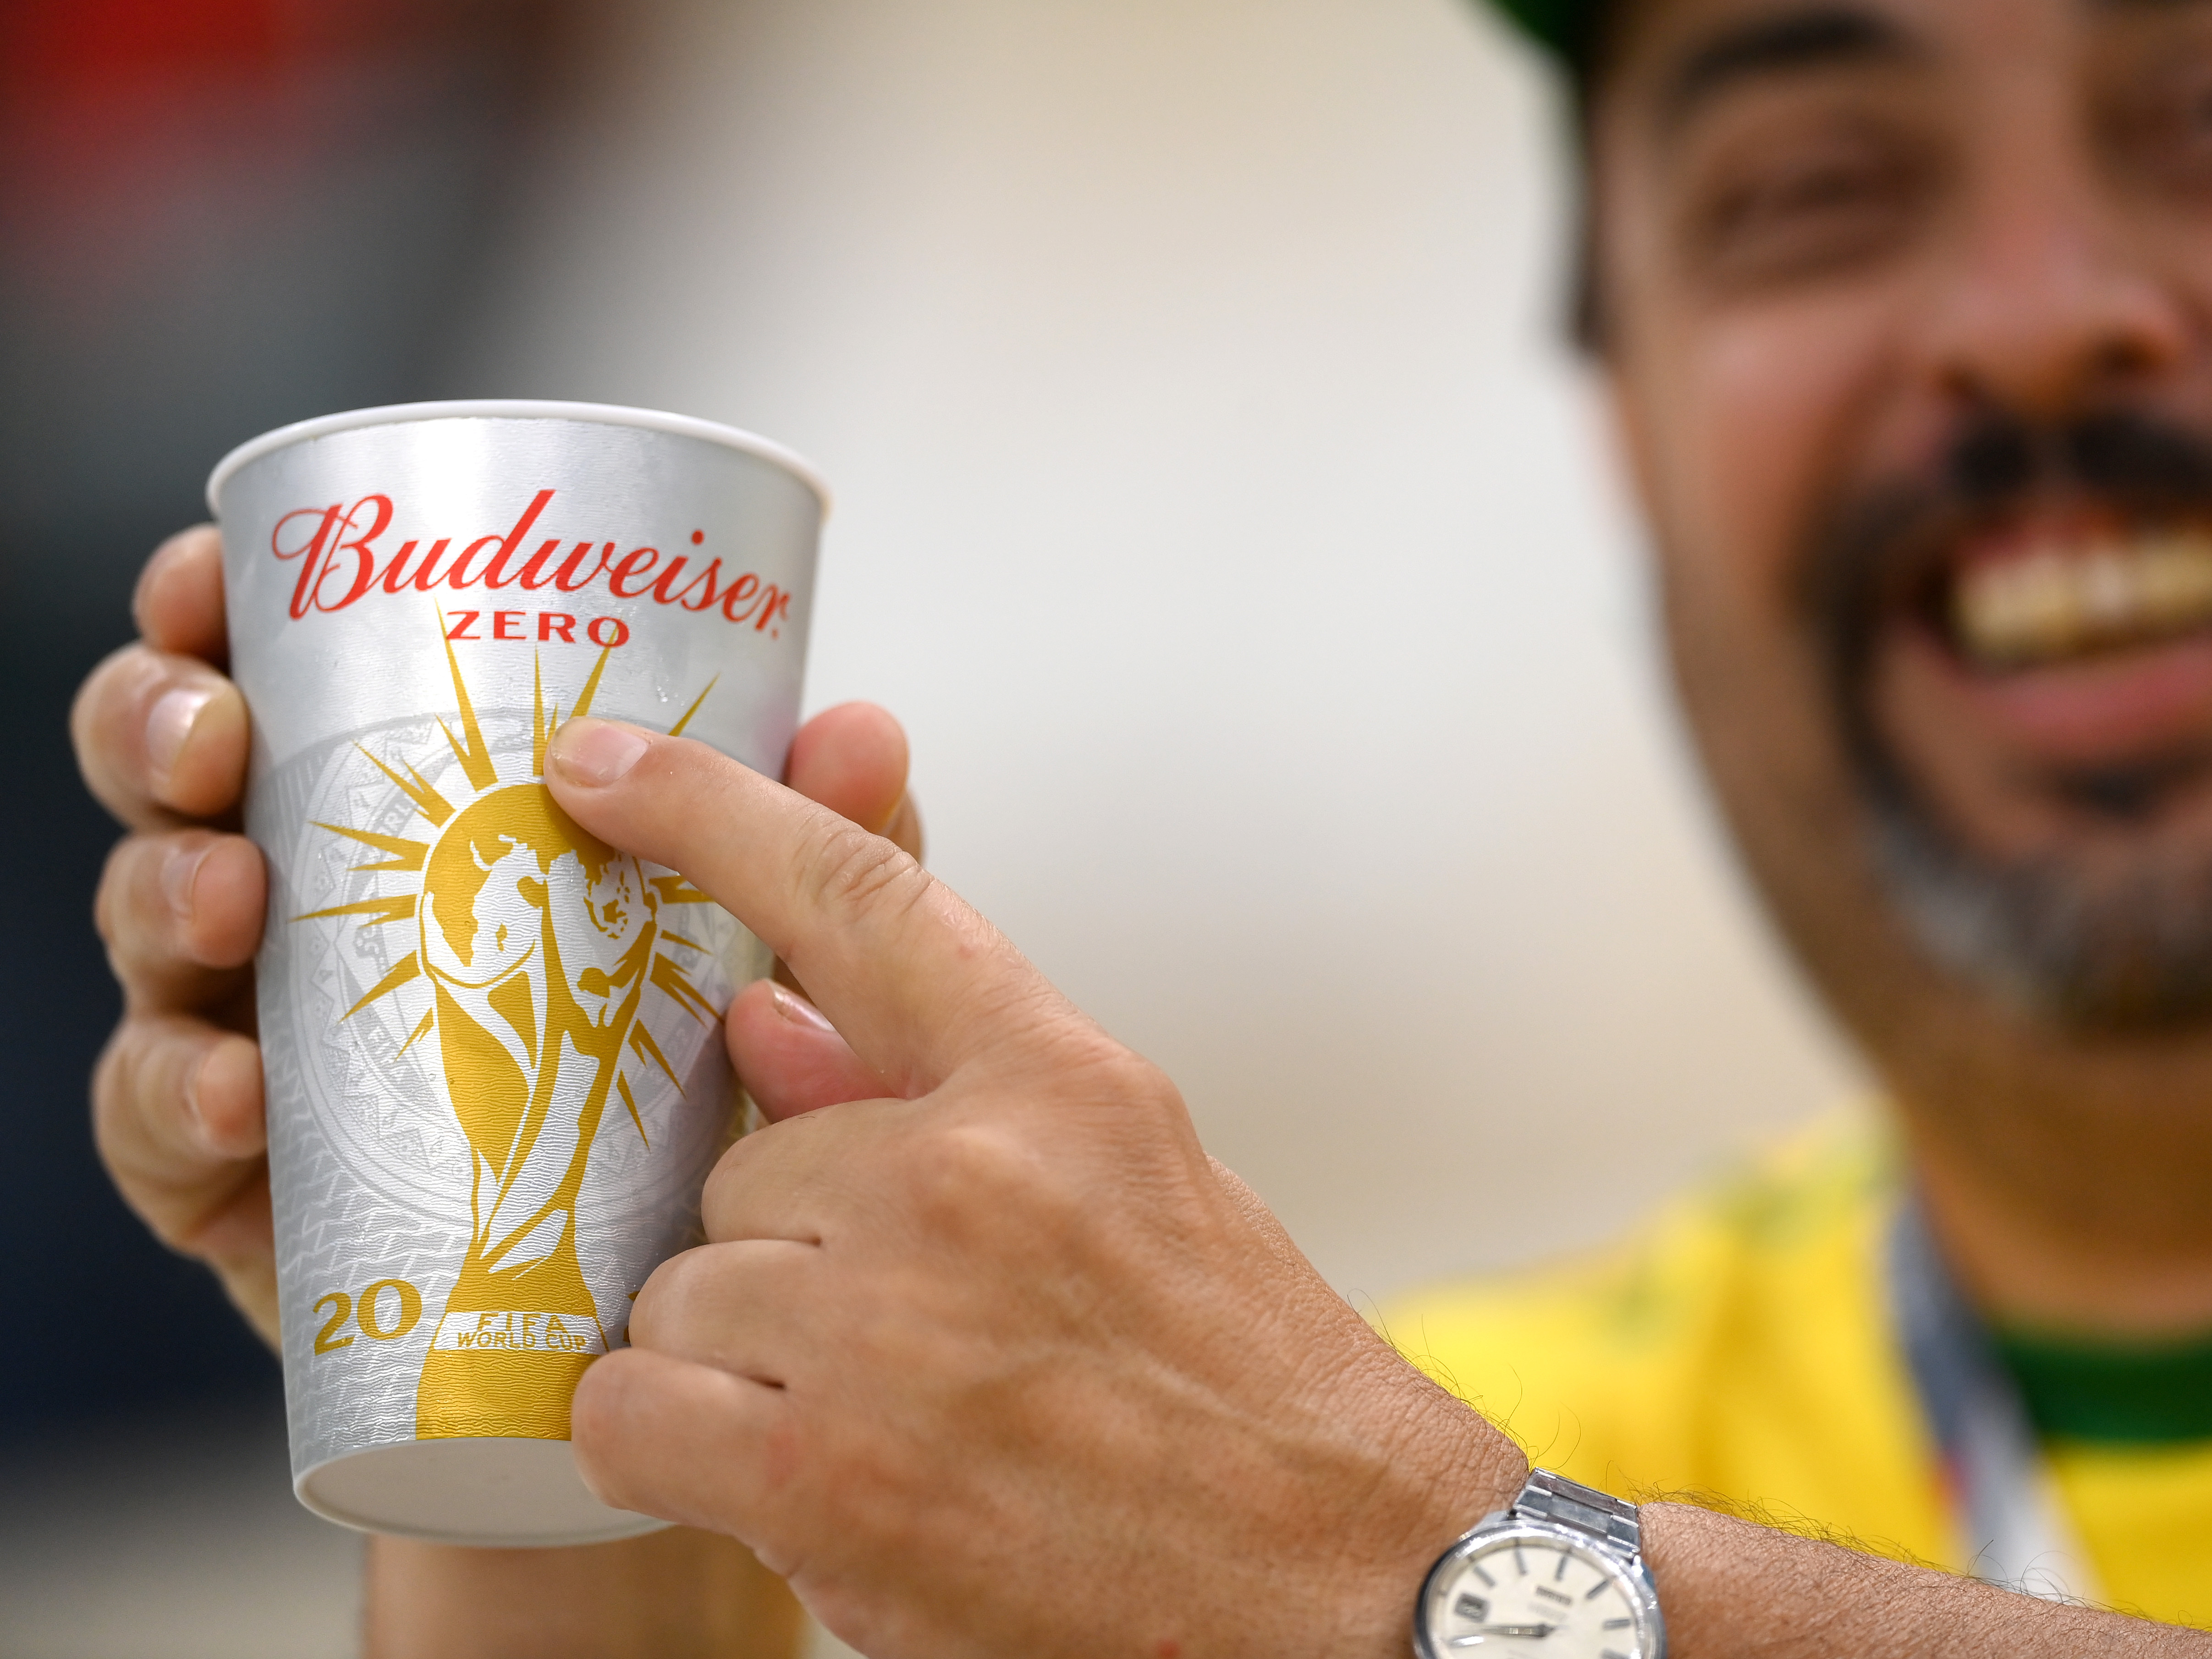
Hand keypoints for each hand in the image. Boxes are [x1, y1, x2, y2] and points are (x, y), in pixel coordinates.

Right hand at [70, 525, 921, 1349]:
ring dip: (165, 893)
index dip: (219, 607)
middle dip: (158, 726)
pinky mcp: (233, 1178)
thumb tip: (861, 730)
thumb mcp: (774, 952)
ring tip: (232, 898)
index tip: (223, 575)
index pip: (278, 671)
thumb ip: (821, 851)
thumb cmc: (692, 1083)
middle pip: (172, 777)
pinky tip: (239, 1092)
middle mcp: (304, 898)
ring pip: (150, 927)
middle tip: (215, 741)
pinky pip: (155, 1121)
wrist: (639, 1298)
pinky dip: (178, 1095)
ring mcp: (252, 1030)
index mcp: (403, 805)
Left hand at [546, 718, 1526, 1658]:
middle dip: (788, 1244)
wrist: (1346, 1576)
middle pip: (746, 1158)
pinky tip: (775, 1476)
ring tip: (878, 1417)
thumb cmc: (1243, 1380)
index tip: (601, 763)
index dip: (713, 807)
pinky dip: (669, 1446)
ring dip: (743, 1355)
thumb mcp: (1131, 1186)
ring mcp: (890, 1317)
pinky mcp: (825, 1471)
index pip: (856, 895)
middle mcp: (967, 1173)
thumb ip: (944, 1094)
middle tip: (903, 1330)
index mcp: (1060, 1082)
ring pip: (686, 1287)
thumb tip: (763, 1023)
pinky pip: (631, 1408)